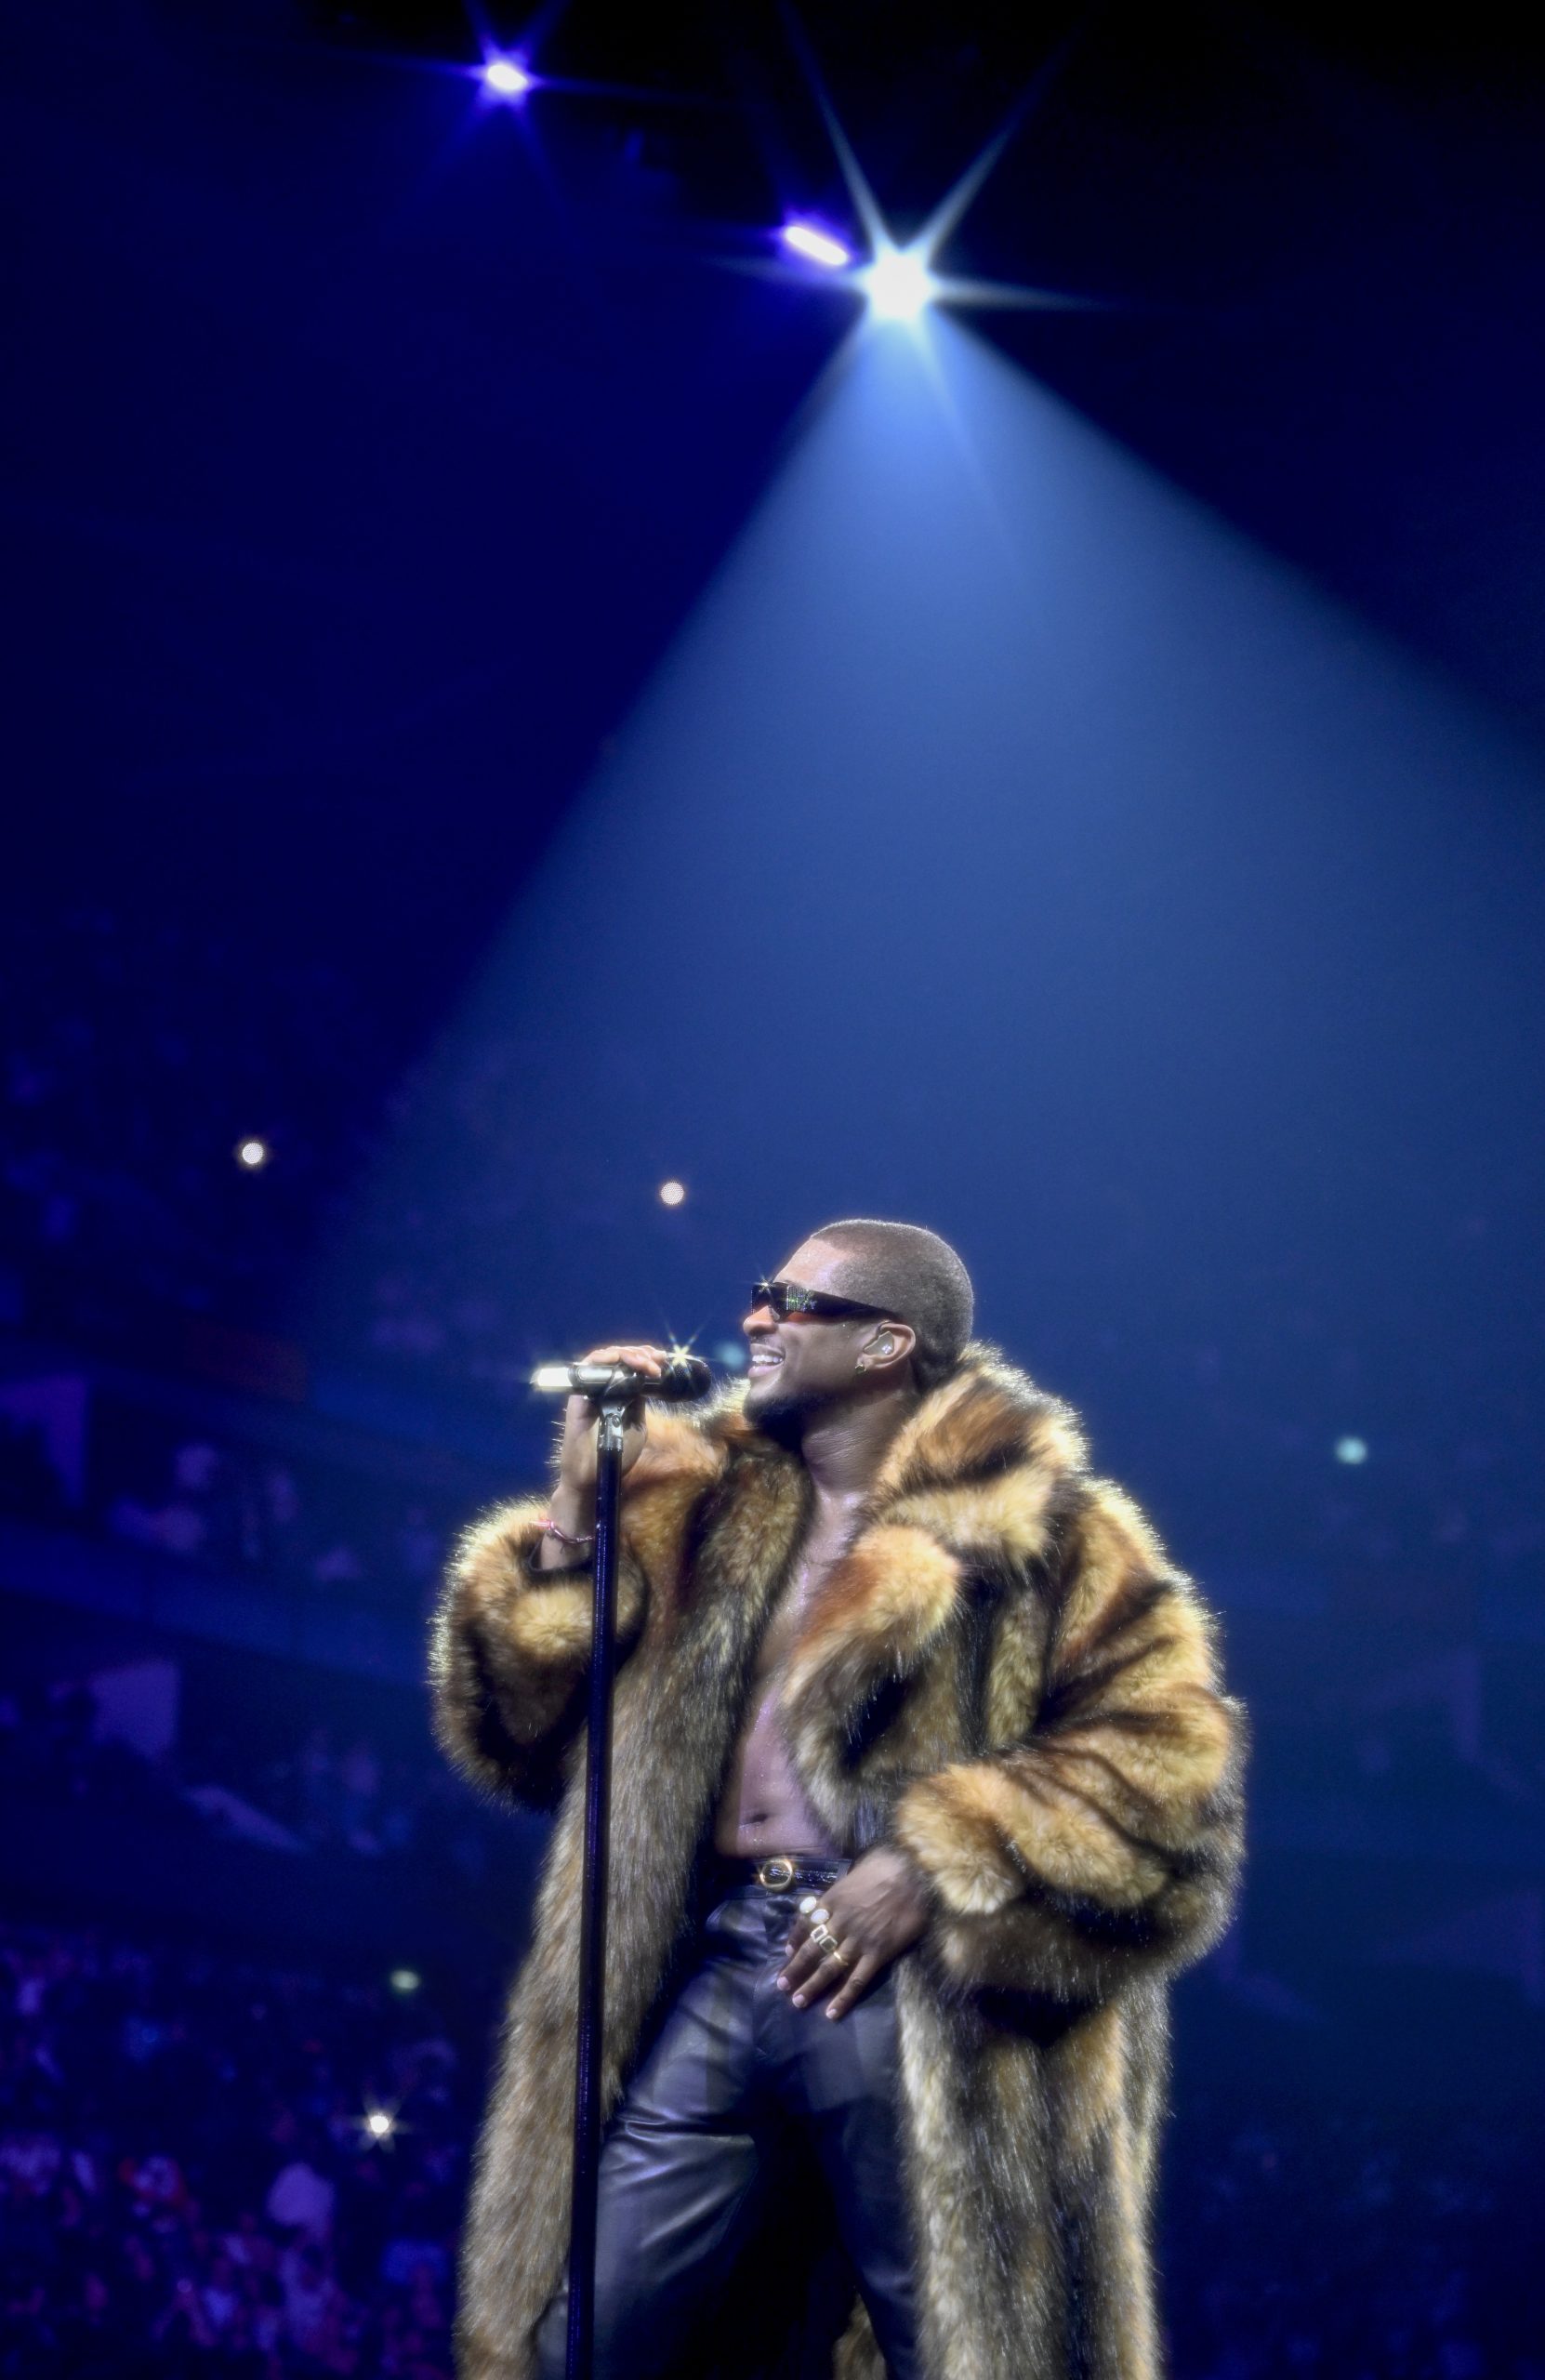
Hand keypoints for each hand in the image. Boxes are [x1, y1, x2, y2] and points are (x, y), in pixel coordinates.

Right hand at [555, 1344, 667, 1493]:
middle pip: (622, 1358)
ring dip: (627, 1354)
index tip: (663, 1360)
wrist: (593, 1475)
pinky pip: (587, 1367)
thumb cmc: (615, 1454)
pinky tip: (617, 1358)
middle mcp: (606, 1387)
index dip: (648, 1359)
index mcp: (622, 1395)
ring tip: (643, 1362)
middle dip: (642, 1354)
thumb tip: (645, 1381)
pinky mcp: (577, 1393)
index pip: (633, 1368)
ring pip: (606, 1357)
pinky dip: (602, 1358)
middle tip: (656, 1362)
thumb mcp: (636, 1426)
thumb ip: (638, 1404)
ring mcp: (591, 1389)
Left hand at [776, 1847, 929, 2020]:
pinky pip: (856, 1980)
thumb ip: (841, 1889)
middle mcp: (840, 1923)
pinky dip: (843, 1998)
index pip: (806, 1924)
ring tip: (798, 2001)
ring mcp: (857, 1940)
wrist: (911, 1874)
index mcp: (832, 1902)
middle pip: (812, 1950)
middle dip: (795, 1969)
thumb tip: (836, 1897)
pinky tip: (831, 2012)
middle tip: (782, 1986)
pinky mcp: (877, 1954)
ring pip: (829, 1968)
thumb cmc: (884, 1868)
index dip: (795, 1940)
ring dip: (812, 1986)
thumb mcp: (853, 1874)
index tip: (787, 1953)